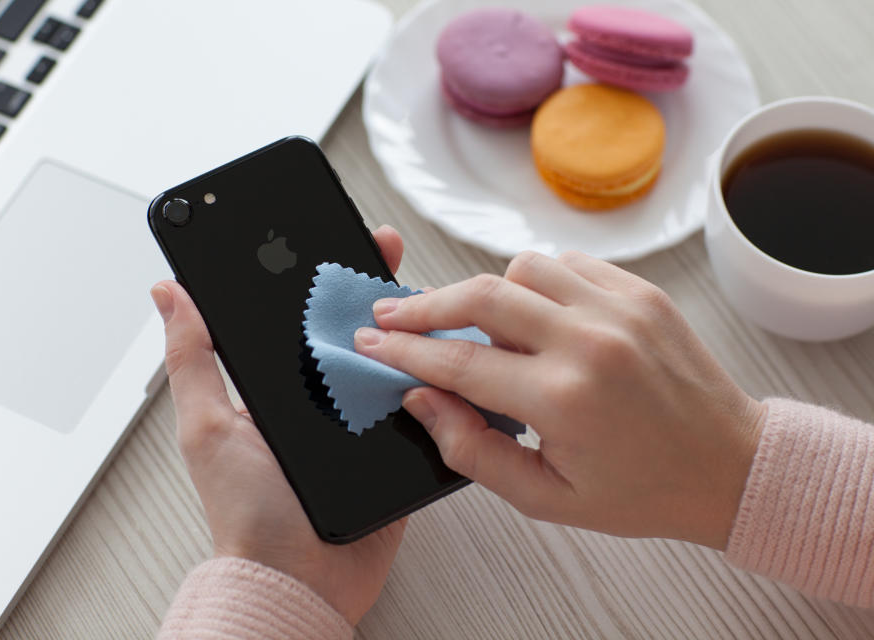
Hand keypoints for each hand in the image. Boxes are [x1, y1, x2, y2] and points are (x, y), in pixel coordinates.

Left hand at [150, 225, 406, 625]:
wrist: (301, 579)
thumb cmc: (248, 512)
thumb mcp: (207, 426)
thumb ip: (192, 359)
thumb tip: (167, 294)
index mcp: (278, 384)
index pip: (298, 314)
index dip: (313, 272)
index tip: (324, 233)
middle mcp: (322, 394)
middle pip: (352, 326)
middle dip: (369, 283)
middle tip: (380, 247)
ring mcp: (364, 416)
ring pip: (393, 357)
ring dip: (408, 324)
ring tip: (417, 290)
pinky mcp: (400, 444)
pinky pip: (421, 400)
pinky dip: (434, 374)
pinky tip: (444, 346)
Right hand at [354, 250, 765, 549]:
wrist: (729, 465)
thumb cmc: (640, 490)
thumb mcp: (546, 498)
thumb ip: (473, 449)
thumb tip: (422, 398)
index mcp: (564, 399)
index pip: (458, 361)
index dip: (403, 349)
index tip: (370, 341)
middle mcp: (590, 342)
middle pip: (481, 295)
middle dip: (425, 304)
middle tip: (393, 313)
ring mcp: (620, 308)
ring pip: (522, 266)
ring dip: (488, 291)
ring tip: (481, 324)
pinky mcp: (640, 292)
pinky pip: (567, 263)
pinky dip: (537, 281)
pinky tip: (535, 312)